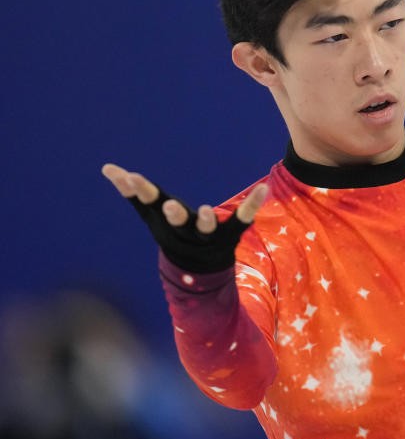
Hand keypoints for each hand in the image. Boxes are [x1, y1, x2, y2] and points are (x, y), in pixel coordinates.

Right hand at [102, 163, 268, 271]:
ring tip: (206, 209)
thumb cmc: (171, 232)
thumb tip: (106, 168)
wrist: (196, 270)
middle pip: (177, 222)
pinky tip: (262, 188)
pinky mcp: (230, 235)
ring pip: (205, 228)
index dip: (139, 190)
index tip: (130, 175)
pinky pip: (242, 219)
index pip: (150, 202)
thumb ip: (132, 191)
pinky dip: (252, 205)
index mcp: (164, 219)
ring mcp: (207, 235)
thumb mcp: (151, 214)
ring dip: (205, 220)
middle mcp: (184, 229)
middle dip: (173, 214)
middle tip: (170, 206)